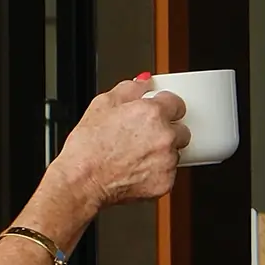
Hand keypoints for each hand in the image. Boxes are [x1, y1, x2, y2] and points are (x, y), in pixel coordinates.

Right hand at [51, 77, 188, 211]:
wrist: (83, 180)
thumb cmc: (89, 146)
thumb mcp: (102, 104)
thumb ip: (130, 88)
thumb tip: (144, 82)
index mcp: (152, 113)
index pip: (177, 104)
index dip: (166, 107)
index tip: (160, 112)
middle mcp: (165, 136)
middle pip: (181, 129)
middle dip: (167, 131)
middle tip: (144, 136)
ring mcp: (167, 161)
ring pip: (175, 153)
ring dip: (162, 152)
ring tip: (136, 154)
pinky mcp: (166, 182)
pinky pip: (168, 173)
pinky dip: (156, 172)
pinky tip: (136, 168)